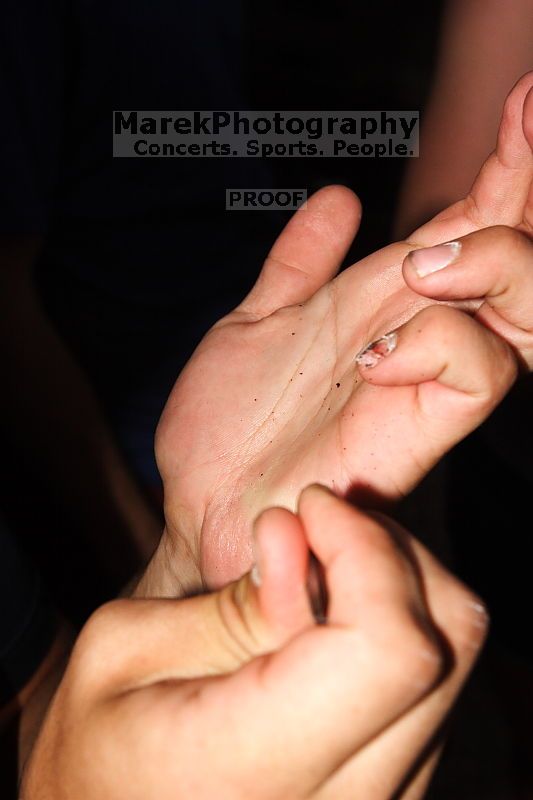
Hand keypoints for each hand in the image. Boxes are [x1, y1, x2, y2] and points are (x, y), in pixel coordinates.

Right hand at [21, 487, 487, 799]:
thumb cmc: (100, 746)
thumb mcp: (123, 653)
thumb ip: (226, 602)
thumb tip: (295, 532)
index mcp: (260, 769)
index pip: (392, 649)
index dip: (367, 551)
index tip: (313, 507)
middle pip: (447, 645)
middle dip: (388, 551)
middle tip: (317, 523)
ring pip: (455, 661)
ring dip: (397, 583)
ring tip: (319, 564)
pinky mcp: (394, 787)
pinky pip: (435, 688)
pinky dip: (396, 625)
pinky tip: (331, 614)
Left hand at [148, 74, 532, 592]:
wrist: (204, 506)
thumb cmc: (227, 430)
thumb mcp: (255, 323)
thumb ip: (298, 264)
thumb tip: (342, 197)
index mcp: (380, 306)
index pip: (462, 229)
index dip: (501, 168)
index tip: (522, 102)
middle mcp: (414, 338)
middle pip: (514, 262)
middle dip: (520, 194)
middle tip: (517, 135)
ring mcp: (420, 386)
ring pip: (524, 313)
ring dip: (490, 261)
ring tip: (421, 263)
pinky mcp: (415, 435)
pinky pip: (477, 374)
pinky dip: (441, 340)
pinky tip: (380, 350)